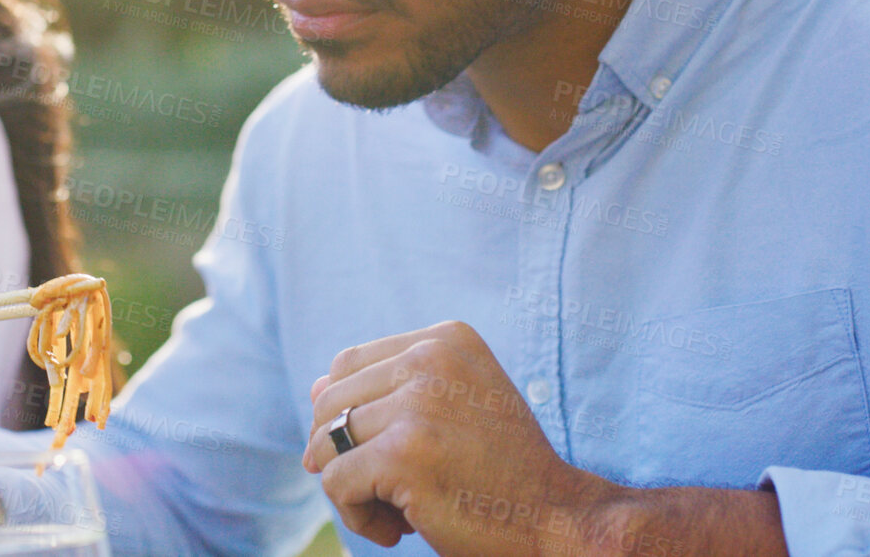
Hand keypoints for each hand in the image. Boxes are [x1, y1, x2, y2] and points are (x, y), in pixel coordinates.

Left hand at [302, 321, 628, 555]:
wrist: (558, 521)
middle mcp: (432, 358)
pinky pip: (336, 483)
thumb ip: (387, 392)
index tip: (389, 456)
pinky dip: (357, 516)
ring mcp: (418, 403)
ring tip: (398, 511)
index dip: (348, 416)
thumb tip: (311, 387)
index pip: (348, 364)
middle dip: (344, 455)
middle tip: (393, 491)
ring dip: (352, 489)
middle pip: (328, 402)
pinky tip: (400, 531)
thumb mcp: (453, 411)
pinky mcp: (403, 453)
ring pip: (325, 444)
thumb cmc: (501, 472)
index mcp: (446, 338)